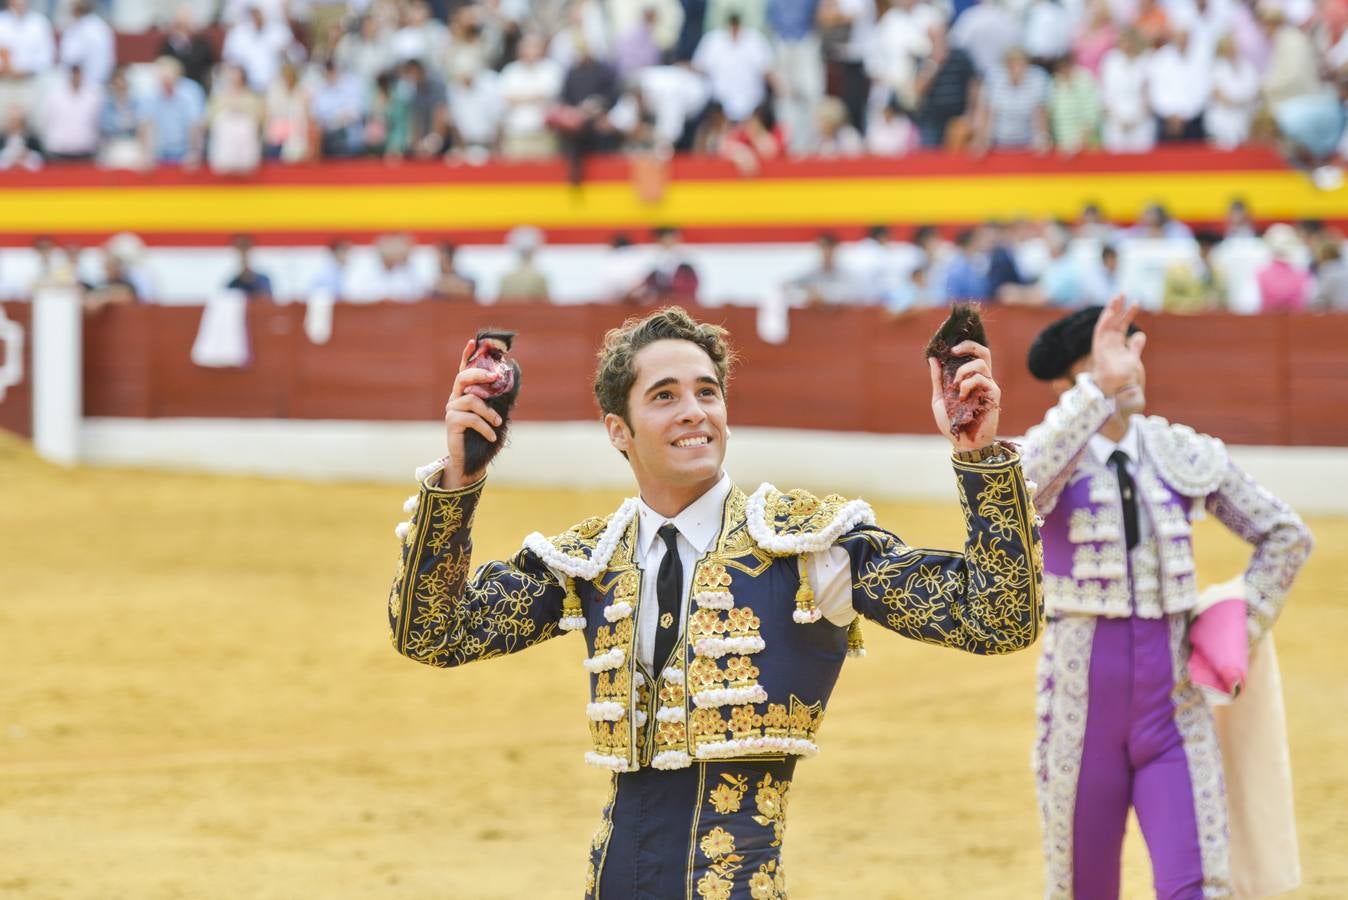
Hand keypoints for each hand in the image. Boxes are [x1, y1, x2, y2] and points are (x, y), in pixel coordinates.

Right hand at [440, 338, 504, 487]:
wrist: (473, 461)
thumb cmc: (484, 437)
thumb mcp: (495, 415)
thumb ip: (499, 399)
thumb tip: (513, 380)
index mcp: (466, 393)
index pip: (464, 370)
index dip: (467, 356)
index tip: (472, 341)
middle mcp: (456, 398)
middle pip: (463, 377)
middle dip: (479, 374)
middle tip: (493, 377)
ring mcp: (451, 409)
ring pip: (472, 400)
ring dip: (489, 412)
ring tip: (498, 423)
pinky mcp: (451, 422)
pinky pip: (471, 419)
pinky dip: (486, 427)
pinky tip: (492, 436)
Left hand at [929, 340, 1000, 450]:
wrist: (962, 442)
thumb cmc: (952, 423)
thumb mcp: (940, 398)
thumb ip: (938, 379)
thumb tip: (933, 358)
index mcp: (970, 379)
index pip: (973, 355)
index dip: (964, 345)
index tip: (948, 348)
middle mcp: (981, 380)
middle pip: (984, 352)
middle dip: (968, 345)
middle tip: (954, 351)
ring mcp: (988, 386)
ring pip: (981, 363)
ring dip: (962, 371)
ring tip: (955, 387)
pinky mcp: (993, 394)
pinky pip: (981, 379)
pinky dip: (967, 385)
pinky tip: (962, 397)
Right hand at [1090, 294, 1146, 394]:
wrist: (1120, 393)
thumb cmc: (1126, 381)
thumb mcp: (1133, 360)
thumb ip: (1135, 347)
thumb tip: (1140, 334)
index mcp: (1116, 347)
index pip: (1121, 327)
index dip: (1127, 315)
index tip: (1136, 303)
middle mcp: (1109, 346)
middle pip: (1112, 323)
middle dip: (1117, 308)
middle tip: (1122, 293)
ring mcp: (1104, 348)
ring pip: (1106, 324)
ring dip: (1110, 310)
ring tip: (1118, 297)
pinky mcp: (1100, 351)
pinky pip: (1100, 333)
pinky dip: (1104, 322)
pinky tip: (1110, 311)